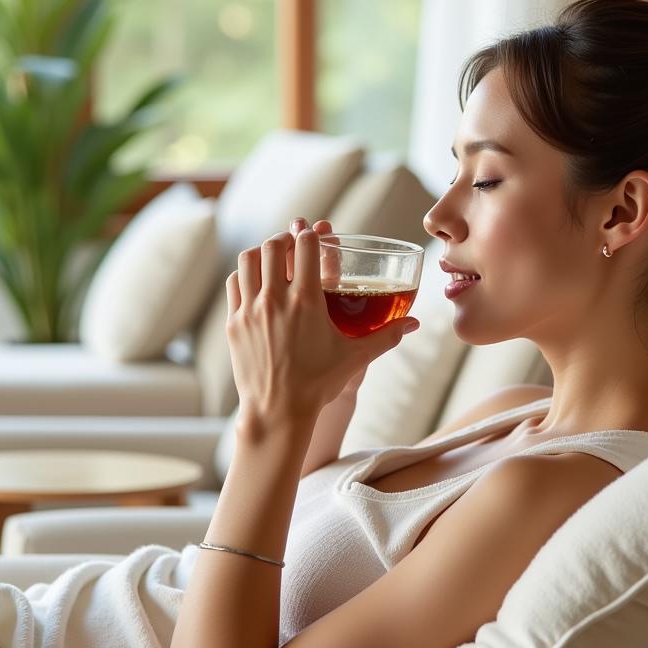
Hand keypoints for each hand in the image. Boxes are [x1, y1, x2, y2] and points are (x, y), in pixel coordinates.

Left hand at [225, 220, 418, 420]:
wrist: (278, 412)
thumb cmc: (318, 384)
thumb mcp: (356, 357)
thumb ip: (387, 336)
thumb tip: (414, 323)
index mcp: (306, 301)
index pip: (305, 246)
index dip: (310, 235)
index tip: (315, 237)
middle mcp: (275, 299)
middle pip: (273, 245)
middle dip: (285, 238)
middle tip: (294, 244)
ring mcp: (250, 310)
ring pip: (248, 259)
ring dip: (261, 252)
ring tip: (272, 258)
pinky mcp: (234, 323)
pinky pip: (234, 283)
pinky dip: (244, 274)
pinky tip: (255, 282)